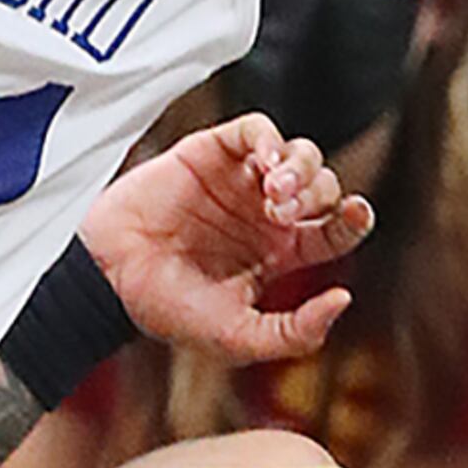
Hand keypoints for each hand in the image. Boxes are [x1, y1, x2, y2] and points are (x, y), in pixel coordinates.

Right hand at [80, 114, 375, 364]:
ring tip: (273, 194)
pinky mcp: (210, 152)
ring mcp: (239, 180)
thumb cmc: (167, 310)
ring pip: (301, 153)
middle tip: (282, 214)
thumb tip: (343, 297)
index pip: (335, 228)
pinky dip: (270, 140)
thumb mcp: (237, 338)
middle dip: (318, 194)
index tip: (356, 213)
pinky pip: (257, 130)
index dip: (354, 218)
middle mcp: (266, 213)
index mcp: (280, 252)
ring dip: (301, 169)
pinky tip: (265, 165)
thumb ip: (294, 333)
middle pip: (324, 184)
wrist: (110, 278)